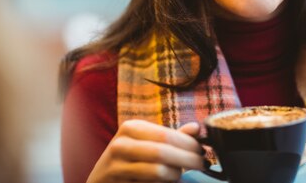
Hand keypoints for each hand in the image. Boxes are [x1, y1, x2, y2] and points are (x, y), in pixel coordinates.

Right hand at [86, 120, 205, 182]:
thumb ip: (173, 137)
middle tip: (203, 164)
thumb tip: (197, 127)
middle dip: (188, 159)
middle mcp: (121, 144)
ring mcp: (115, 166)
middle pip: (163, 152)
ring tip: (180, 176)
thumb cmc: (131, 161)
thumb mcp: (149, 144)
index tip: (203, 151)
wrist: (102, 181)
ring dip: (176, 175)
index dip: (189, 144)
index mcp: (131, 128)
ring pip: (157, 171)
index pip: (166, 135)